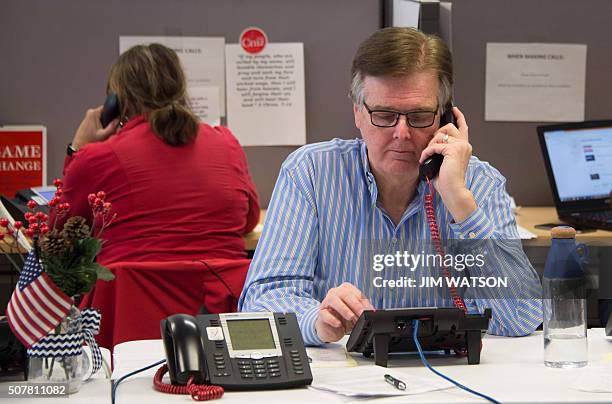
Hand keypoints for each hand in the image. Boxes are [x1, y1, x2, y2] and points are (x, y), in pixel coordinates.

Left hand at [71, 106, 119, 149]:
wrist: (79, 146)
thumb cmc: (89, 141)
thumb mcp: (104, 135)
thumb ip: (112, 126)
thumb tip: (118, 119)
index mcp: (94, 113)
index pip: (109, 107)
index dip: (115, 113)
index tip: (118, 119)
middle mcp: (90, 112)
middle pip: (106, 113)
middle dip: (110, 120)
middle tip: (111, 129)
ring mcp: (88, 116)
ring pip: (103, 117)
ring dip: (106, 124)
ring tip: (105, 132)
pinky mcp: (88, 120)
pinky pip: (99, 120)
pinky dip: (102, 126)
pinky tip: (101, 133)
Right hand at [315, 282, 373, 342]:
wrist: (331, 328)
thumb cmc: (344, 318)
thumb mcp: (356, 313)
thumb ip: (363, 310)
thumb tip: (372, 312)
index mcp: (346, 290)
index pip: (356, 293)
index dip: (364, 302)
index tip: (370, 312)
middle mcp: (335, 293)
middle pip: (345, 294)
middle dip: (356, 305)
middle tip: (362, 314)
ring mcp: (326, 302)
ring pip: (333, 300)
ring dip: (344, 309)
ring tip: (351, 317)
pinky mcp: (321, 313)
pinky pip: (325, 314)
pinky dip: (333, 319)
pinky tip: (339, 324)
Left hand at [419, 107, 476, 221]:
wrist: (453, 190)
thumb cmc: (447, 180)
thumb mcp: (444, 161)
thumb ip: (442, 149)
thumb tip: (431, 143)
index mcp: (464, 147)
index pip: (463, 127)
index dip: (459, 116)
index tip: (454, 109)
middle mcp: (465, 144)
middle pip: (449, 127)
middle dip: (436, 134)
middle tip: (429, 147)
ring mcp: (461, 146)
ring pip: (441, 135)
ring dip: (430, 144)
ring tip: (426, 155)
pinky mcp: (454, 150)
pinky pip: (434, 145)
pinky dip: (426, 152)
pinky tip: (423, 160)